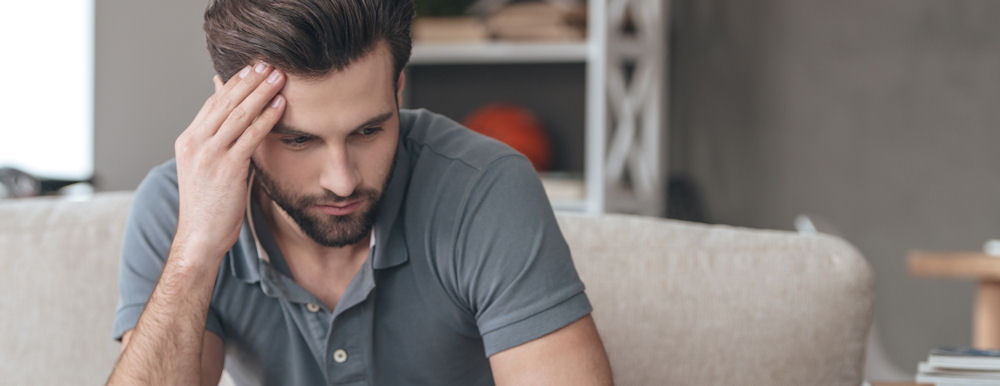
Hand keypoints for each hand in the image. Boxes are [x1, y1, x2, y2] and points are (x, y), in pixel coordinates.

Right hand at [172, 63, 285, 260]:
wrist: (199, 237)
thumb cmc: (209, 206)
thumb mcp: (208, 168)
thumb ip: (219, 143)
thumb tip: (235, 124)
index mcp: (188, 140)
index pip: (213, 103)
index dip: (234, 84)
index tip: (252, 68)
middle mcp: (195, 143)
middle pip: (225, 102)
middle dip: (249, 81)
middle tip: (269, 64)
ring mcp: (209, 154)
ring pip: (238, 114)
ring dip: (261, 93)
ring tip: (279, 77)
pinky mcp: (227, 168)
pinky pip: (250, 136)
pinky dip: (267, 118)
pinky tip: (280, 106)